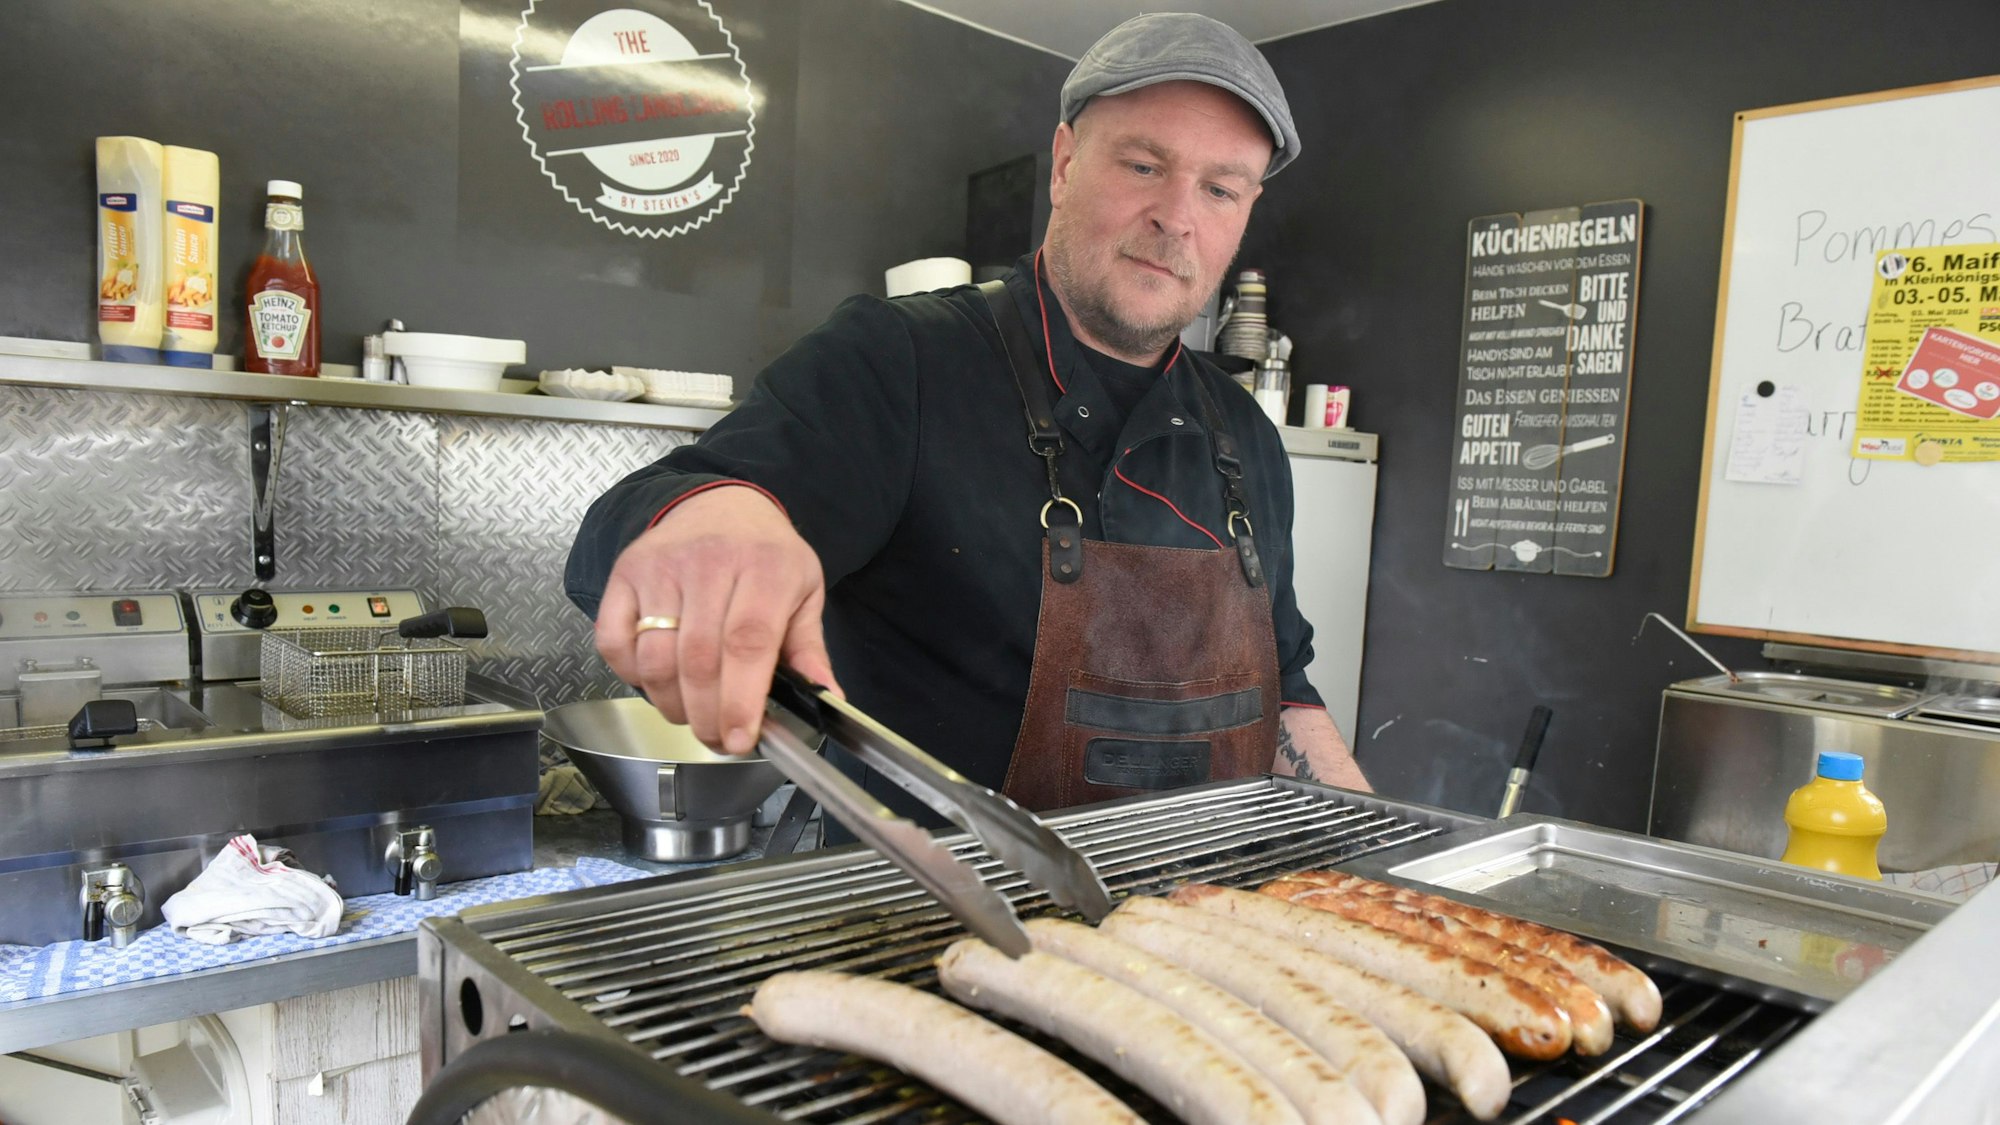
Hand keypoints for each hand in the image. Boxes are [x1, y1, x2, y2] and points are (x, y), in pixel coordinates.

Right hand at [593, 486, 840, 753]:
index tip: (740, 738)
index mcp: (765, 567)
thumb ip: (809, 649)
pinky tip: (658, 681)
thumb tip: (825, 699)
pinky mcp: (625, 573)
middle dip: (707, 715)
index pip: (747, 643)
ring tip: (693, 715)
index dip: (740, 700)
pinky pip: (614, 642)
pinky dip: (631, 675)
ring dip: (671, 704)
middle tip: (718, 740)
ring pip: (655, 658)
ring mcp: (661, 567)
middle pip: (698, 659)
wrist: (721, 503)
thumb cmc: (766, 554)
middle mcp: (709, 562)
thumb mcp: (803, 591)